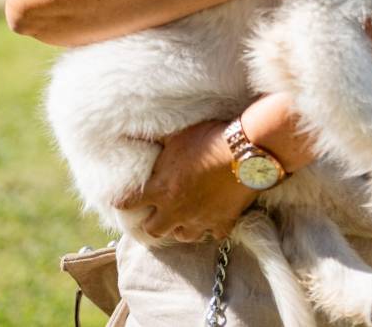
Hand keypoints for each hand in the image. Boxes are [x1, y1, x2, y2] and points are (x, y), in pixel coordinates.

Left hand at [116, 121, 257, 242]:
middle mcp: (175, 209)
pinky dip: (214, 228)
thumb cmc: (210, 139)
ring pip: (183, 236)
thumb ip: (159, 143)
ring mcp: (200, 219)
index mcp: (159, 189)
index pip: (127, 203)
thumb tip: (138, 134)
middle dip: (154, 222)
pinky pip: (215, 234)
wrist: (247, 151)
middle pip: (154, 230)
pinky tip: (216, 218)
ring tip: (186, 217)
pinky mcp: (224, 222)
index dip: (123, 201)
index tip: (124, 199)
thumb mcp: (178, 136)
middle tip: (158, 212)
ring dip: (181, 228)